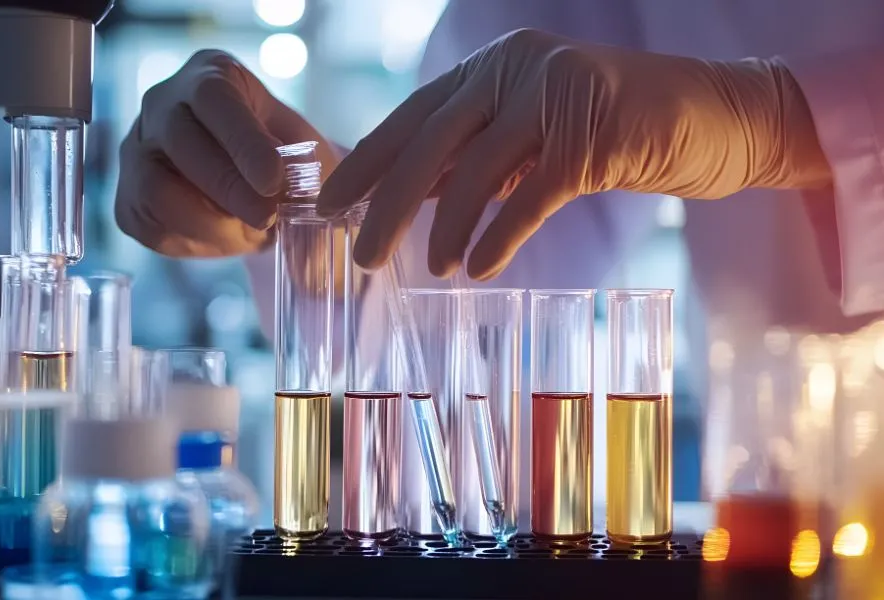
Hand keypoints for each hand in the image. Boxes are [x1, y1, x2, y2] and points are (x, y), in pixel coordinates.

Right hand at [116, 49, 337, 256]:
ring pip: (156, 190)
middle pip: (181, 142)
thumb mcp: (302, 146)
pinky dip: (196, 241)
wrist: (244, 173)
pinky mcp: (129, 198)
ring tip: (252, 233)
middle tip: (268, 218)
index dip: (243, 143)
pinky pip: (152, 225)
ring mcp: (137, 152)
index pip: (216, 101)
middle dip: (228, 188)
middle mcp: (162, 106)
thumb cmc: (278, 152)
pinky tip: (229, 238)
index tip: (273, 180)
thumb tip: (322, 208)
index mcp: (210, 79)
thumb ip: (309, 168)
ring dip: (210, 222)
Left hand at [317, 29, 830, 278]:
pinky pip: (532, 193)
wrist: (716, 116)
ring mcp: (555, 95)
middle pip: (430, 141)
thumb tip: (412, 198)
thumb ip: (479, 158)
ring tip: (431, 268)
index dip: (368, 161)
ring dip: (445, 225)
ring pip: (477, 168)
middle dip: (388, 203)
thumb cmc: (618, 131)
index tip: (329, 204)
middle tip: (363, 256)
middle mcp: (515, 70)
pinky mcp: (595, 133)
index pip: (413, 117)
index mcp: (493, 69)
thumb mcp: (533, 140)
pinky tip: (479, 267)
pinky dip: (500, 234)